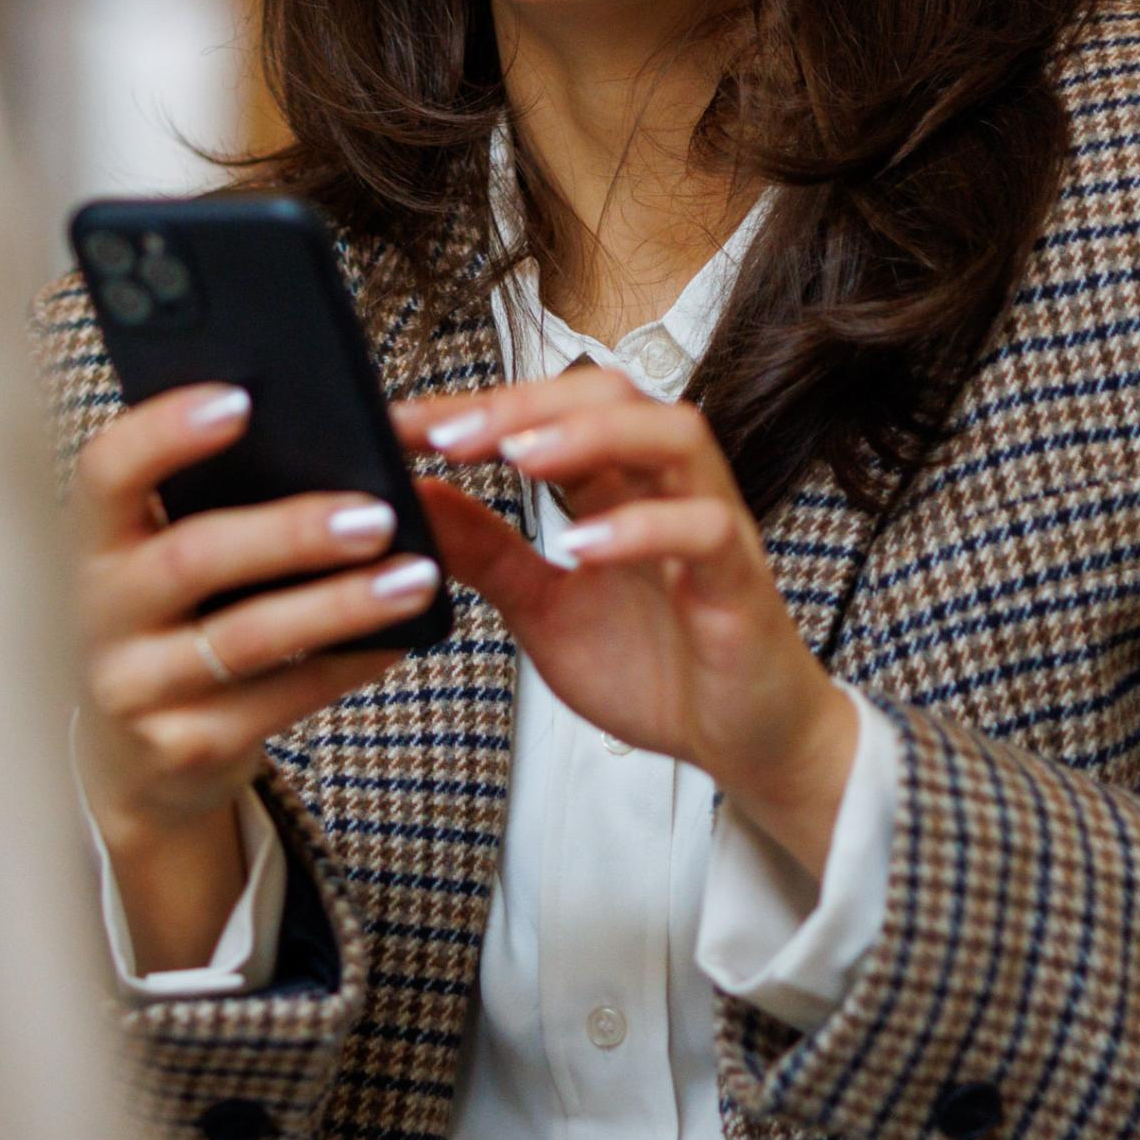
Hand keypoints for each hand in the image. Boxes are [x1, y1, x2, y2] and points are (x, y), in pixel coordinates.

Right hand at [72, 383, 437, 971]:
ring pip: (246, 638)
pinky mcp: (184, 746)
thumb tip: (331, 440)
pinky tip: (399, 638)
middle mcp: (100, 612)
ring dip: (340, 605)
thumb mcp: (159, 558)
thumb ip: (210, 502)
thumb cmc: (170, 622)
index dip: (164, 432)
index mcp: (95, 541)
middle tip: (376, 514)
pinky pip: (280, 701)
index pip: (107, 472)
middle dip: (290, 532)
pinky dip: (346, 666)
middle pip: (191, 557)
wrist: (133, 756)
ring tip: (415, 577)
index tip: (240, 399)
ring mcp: (137, 687)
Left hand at [396, 373, 859, 873]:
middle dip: (526, 403)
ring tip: (518, 458)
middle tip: (448, 434)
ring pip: (673, 435)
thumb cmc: (654, 666)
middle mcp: (666, 488)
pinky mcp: (740, 582)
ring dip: (590, 436)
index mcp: (616, 486)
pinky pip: (703, 529)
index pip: (550, 411)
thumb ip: (485, 551)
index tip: (400, 424)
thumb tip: (414, 498)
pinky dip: (641, 529)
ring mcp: (711, 526)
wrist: (738, 743)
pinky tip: (581, 546)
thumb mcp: (541, 607)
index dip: (476, 407)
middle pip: (613, 396)